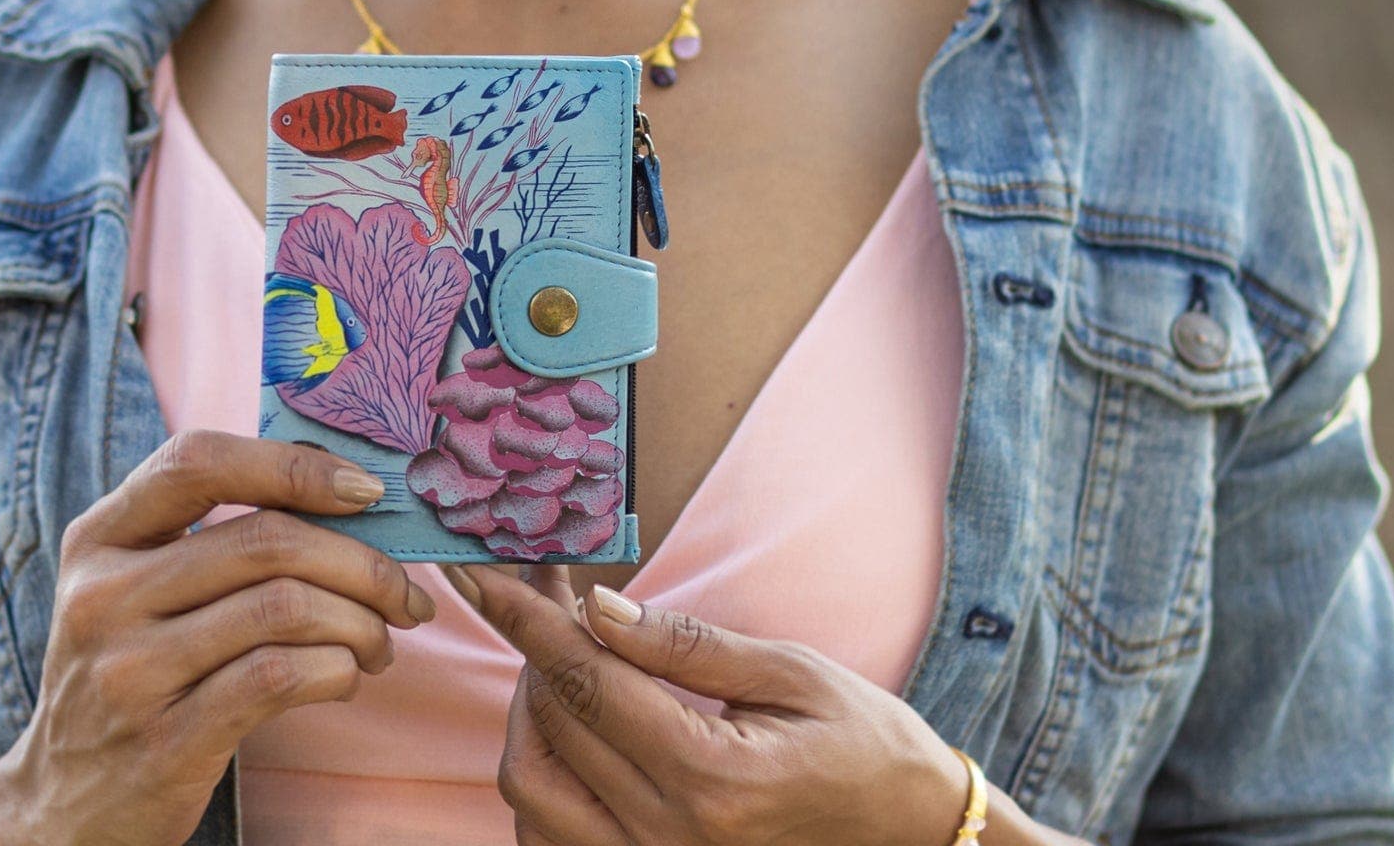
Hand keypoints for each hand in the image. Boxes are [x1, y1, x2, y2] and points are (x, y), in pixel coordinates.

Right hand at [0, 430, 436, 845]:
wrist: (64, 808)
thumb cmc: (132, 675)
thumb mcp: (136, 591)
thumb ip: (209, 537)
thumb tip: (345, 493)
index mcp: (99, 537)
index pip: (198, 460)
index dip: (292, 465)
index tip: (364, 490)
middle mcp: (104, 595)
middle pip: (263, 539)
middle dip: (359, 560)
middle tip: (402, 592)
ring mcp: (129, 671)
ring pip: (282, 607)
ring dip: (359, 621)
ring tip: (378, 641)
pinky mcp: (165, 742)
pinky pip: (277, 677)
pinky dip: (335, 669)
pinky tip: (346, 676)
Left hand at [448, 563, 967, 845]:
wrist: (913, 835)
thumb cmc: (864, 744)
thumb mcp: (789, 672)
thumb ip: (684, 645)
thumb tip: (598, 605)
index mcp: (710, 778)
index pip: (586, 682)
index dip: (525, 619)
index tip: (480, 574)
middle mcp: (670, 838)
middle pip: (553, 727)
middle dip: (533, 645)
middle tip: (544, 589)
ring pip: (533, 791)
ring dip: (530, 716)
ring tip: (562, 660)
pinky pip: (554, 837)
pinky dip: (543, 779)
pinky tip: (570, 729)